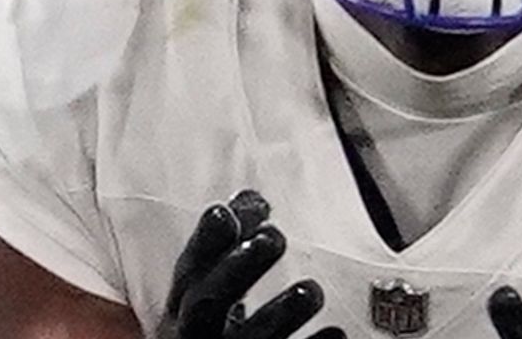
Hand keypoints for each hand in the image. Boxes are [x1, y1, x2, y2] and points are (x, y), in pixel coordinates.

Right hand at [156, 190, 339, 338]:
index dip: (203, 242)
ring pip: (251, 338)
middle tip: (273, 238)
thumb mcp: (211, 290)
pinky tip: (336, 332)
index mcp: (184, 307)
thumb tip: (250, 196)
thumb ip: (230, 245)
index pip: (188, 270)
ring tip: (308, 291)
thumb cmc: (211, 330)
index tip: (222, 213)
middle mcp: (198, 334)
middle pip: (206, 304)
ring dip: (281, 312)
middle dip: (236, 268)